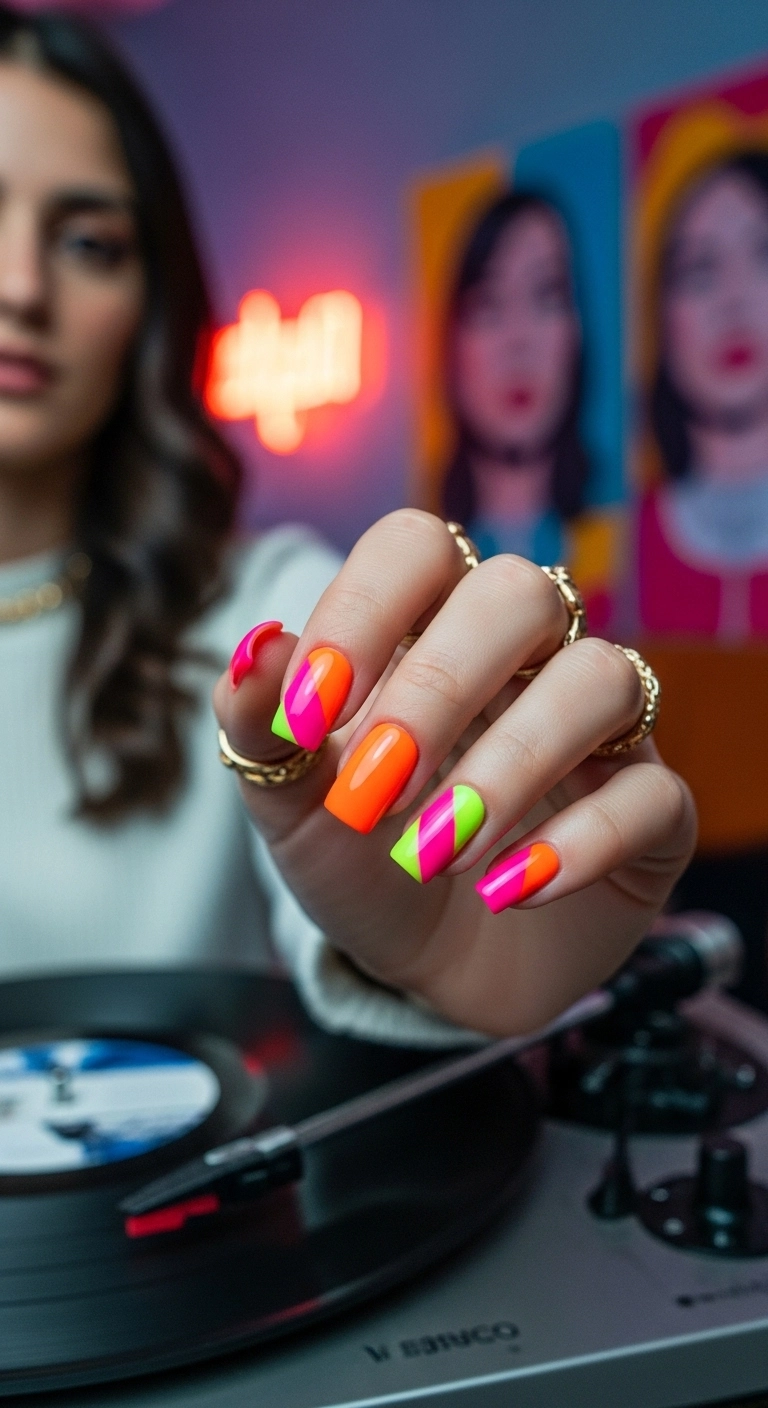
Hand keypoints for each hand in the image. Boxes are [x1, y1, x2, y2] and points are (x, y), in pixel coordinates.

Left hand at [213, 510, 695, 1036]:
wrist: (425, 968)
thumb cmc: (361, 859)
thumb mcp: (291, 805)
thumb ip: (262, 728)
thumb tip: (254, 648)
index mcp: (429, 626)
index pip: (416, 547)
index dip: (362, 609)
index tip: (309, 712)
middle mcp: (525, 655)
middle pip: (520, 593)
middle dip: (438, 690)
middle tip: (375, 792)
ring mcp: (598, 727)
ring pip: (600, 679)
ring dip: (511, 767)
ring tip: (436, 854)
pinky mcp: (651, 808)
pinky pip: (654, 794)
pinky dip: (582, 842)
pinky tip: (509, 890)